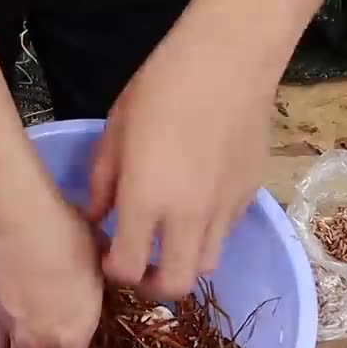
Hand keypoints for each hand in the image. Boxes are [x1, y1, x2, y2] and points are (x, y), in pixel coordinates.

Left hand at [88, 0, 281, 299]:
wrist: (230, 60)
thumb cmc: (162, 87)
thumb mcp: (115, 132)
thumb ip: (102, 183)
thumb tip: (96, 217)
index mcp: (146, 201)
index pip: (127, 270)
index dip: (113, 272)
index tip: (108, 257)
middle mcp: (188, 217)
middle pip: (173, 287)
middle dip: (152, 286)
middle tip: (140, 267)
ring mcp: (224, 211)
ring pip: (205, 266)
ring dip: (183, 262)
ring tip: (169, 239)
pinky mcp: (249, 197)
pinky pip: (225, 233)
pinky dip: (208, 233)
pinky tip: (197, 204)